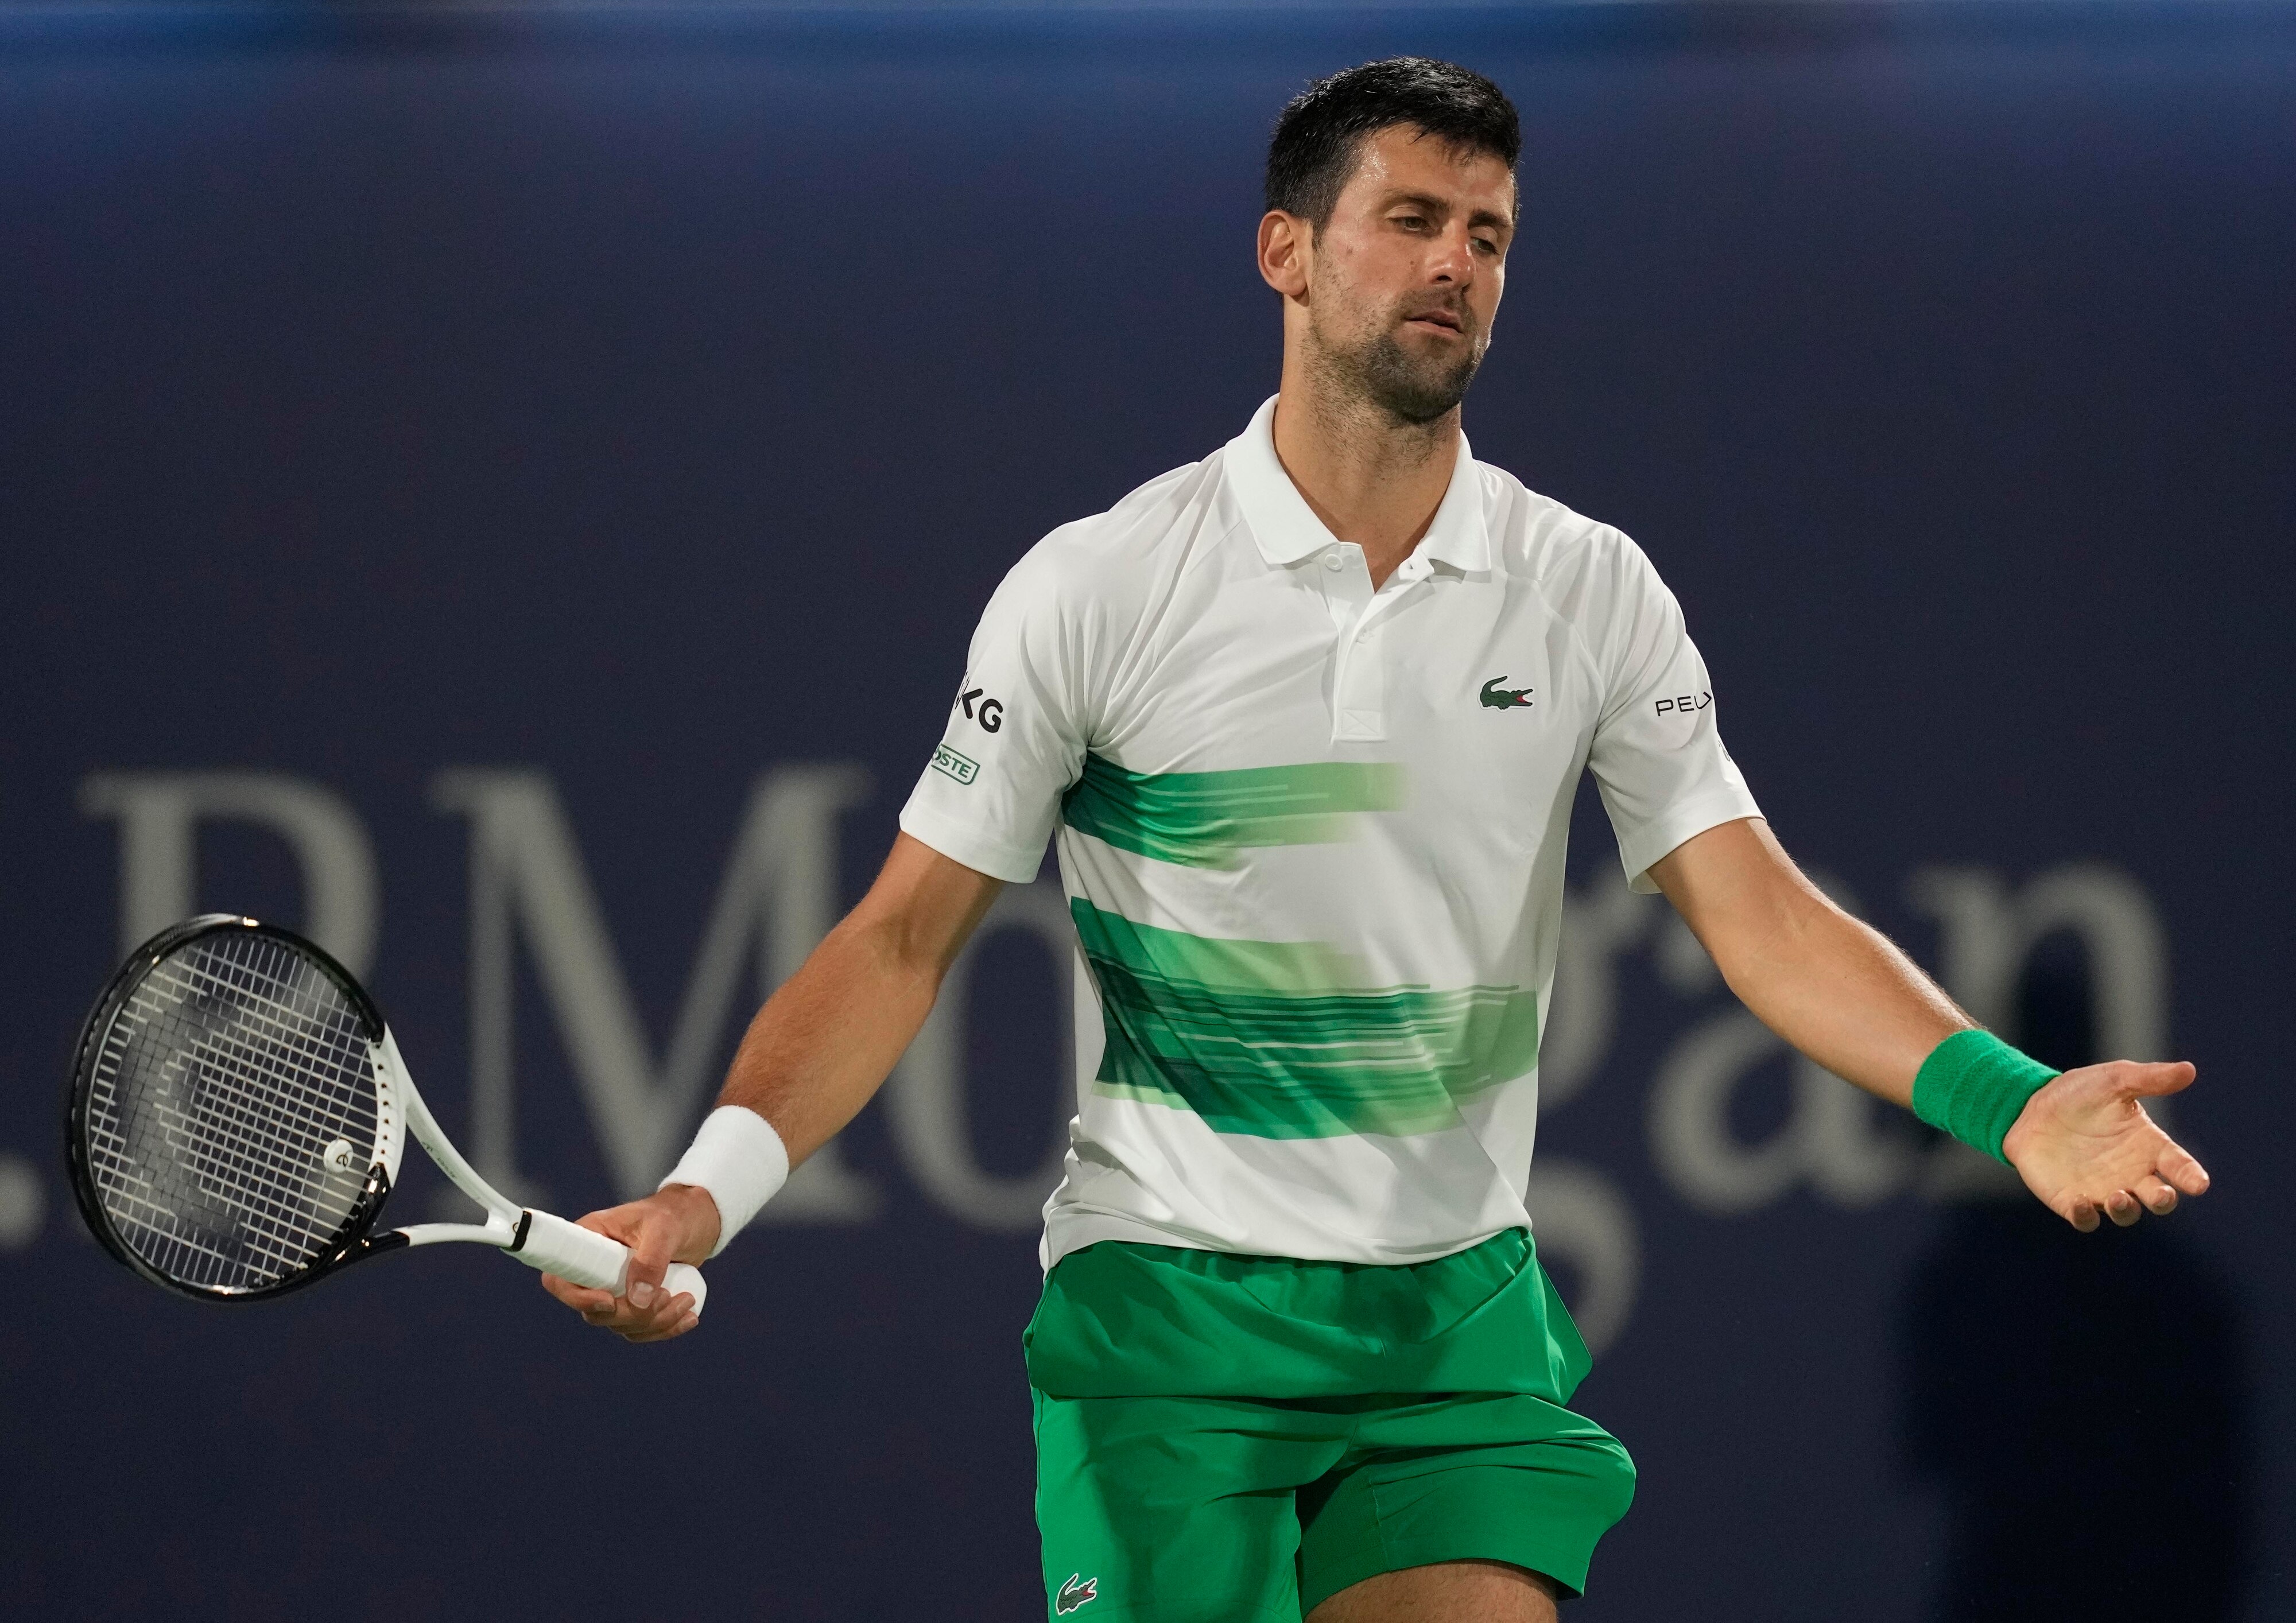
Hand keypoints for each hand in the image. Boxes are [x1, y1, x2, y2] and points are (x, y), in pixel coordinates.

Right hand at [538, 1183, 722, 1342]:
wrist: (697, 1220)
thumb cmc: (675, 1214)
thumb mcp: (664, 1229)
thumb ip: (650, 1261)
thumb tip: (637, 1301)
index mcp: (588, 1240)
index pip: (560, 1278)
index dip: (578, 1298)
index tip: (609, 1301)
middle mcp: (595, 1269)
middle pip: (594, 1312)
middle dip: (632, 1315)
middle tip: (668, 1296)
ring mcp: (613, 1288)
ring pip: (620, 1325)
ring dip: (655, 1322)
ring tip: (686, 1300)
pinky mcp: (633, 1301)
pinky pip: (639, 1329)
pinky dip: (663, 1329)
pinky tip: (688, 1318)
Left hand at [2003, 1061, 2210, 1231]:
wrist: (2031, 1106)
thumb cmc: (2079, 1094)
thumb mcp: (2114, 1080)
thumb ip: (2149, 1078)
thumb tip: (2189, 1070)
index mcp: (2148, 1147)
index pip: (2179, 1166)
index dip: (2191, 1176)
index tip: (2199, 1183)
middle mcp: (2131, 1174)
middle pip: (2158, 1198)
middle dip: (2163, 1200)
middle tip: (2161, 1194)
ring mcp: (2102, 1190)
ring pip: (2125, 1213)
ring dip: (2126, 1210)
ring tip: (2118, 1196)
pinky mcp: (2071, 1201)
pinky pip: (2084, 1219)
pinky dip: (2085, 1216)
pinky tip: (2079, 1203)